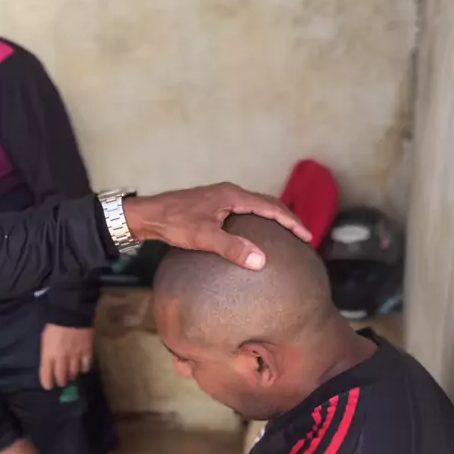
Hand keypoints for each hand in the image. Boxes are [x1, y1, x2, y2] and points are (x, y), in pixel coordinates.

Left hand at [39, 324, 93, 389]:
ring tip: (72, 375)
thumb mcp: (45, 336)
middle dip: (61, 381)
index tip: (49, 386)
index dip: (47, 382)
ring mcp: (75, 354)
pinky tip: (82, 368)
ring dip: (72, 375)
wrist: (72, 311)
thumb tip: (51, 360)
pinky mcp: (87, 350)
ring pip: (74, 372)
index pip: (46, 374)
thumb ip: (48, 350)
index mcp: (48, 353)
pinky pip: (86, 365)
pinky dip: (84, 369)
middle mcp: (61, 357)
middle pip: (61, 375)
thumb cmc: (55, 322)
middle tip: (62, 382)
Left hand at [123, 182, 310, 269]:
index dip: (291, 221)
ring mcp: (221, 197)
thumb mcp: (204, 237)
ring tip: (284, 234)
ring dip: (272, 218)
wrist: (148, 215)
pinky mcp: (212, 205)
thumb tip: (261, 261)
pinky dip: (256, 220)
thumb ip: (233, 248)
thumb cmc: (174, 223)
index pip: (271, 207)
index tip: (306, 236)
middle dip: (286, 218)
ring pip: (255, 206)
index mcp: (233, 196)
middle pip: (267, 203)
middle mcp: (229, 193)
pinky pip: (243, 211)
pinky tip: (253, 235)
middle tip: (301, 235)